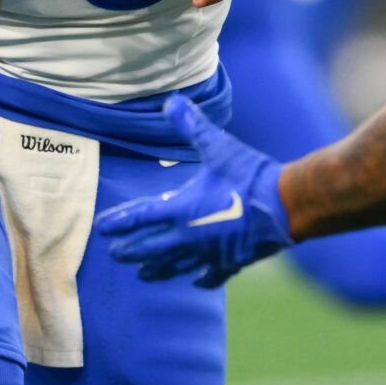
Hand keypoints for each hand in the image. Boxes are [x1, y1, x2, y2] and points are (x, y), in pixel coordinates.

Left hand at [97, 95, 292, 286]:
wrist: (284, 205)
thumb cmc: (249, 175)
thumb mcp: (218, 147)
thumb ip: (193, 126)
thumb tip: (170, 101)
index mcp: (182, 209)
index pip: (141, 216)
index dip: (119, 221)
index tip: (101, 228)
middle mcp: (189, 236)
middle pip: (151, 248)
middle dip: (130, 250)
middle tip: (114, 254)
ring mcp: (208, 254)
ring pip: (174, 266)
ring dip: (156, 270)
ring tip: (142, 274)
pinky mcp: (230, 263)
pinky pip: (210, 276)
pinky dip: (200, 280)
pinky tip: (196, 283)